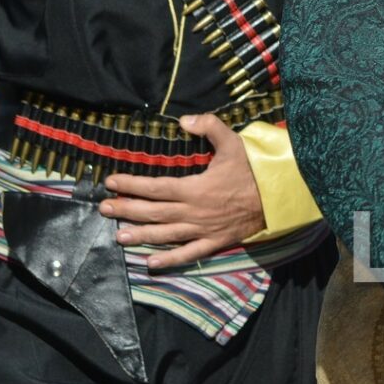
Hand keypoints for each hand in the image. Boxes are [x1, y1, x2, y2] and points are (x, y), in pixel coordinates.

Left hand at [102, 114, 263, 267]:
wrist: (279, 196)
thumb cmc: (255, 170)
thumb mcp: (234, 142)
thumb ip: (209, 127)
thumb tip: (184, 120)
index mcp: (195, 188)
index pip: (155, 187)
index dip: (131, 185)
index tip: (111, 182)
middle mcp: (194, 211)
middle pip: (154, 212)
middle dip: (126, 210)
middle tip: (104, 209)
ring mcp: (203, 229)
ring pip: (165, 234)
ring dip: (140, 235)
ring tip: (119, 236)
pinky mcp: (215, 241)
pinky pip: (189, 253)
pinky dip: (170, 259)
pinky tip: (151, 262)